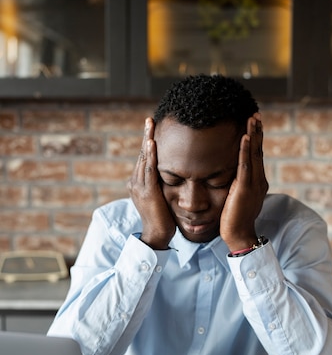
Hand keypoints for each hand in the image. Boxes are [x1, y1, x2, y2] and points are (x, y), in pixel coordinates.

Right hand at [127, 117, 175, 249]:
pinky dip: (150, 156)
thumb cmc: (163, 219)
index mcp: (138, 183)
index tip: (152, 127)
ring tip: (150, 124)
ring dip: (147, 140)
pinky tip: (152, 143)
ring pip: (143, 159)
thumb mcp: (161, 197)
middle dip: (146, 136)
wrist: (158, 236)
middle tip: (150, 119)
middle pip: (142, 154)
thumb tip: (171, 173)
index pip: (144, 158)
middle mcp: (135, 182)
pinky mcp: (147, 192)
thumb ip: (162, 184)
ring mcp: (139, 187)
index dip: (147, 142)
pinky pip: (148, 170)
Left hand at [220, 113, 268, 251]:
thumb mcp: (237, 196)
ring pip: (254, 154)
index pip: (257, 155)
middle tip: (255, 113)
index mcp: (257, 181)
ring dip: (253, 134)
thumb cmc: (234, 219)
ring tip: (252, 118)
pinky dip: (245, 149)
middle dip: (257, 131)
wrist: (239, 235)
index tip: (253, 122)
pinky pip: (245, 165)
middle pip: (258, 150)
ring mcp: (254, 184)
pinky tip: (245, 136)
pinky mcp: (245, 188)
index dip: (256, 138)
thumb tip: (230, 174)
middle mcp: (259, 180)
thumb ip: (237, 183)